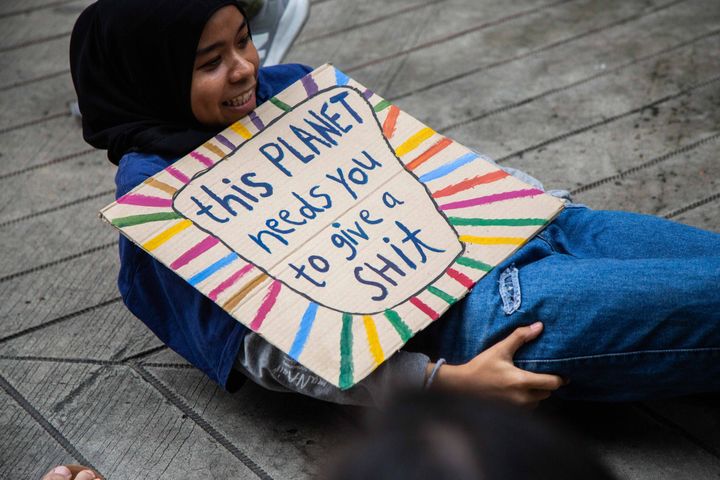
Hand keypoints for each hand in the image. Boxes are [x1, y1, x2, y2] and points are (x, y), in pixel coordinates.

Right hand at [426, 322, 565, 407]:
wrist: (462, 386)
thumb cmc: (481, 367)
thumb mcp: (500, 349)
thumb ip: (520, 337)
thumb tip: (539, 326)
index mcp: (522, 381)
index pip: (552, 383)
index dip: (560, 378)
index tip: (563, 374)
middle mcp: (523, 398)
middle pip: (547, 393)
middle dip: (547, 384)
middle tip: (542, 373)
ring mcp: (517, 408)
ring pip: (538, 401)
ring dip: (538, 393)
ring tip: (530, 382)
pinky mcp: (511, 413)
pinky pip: (528, 407)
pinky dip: (528, 400)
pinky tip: (520, 391)